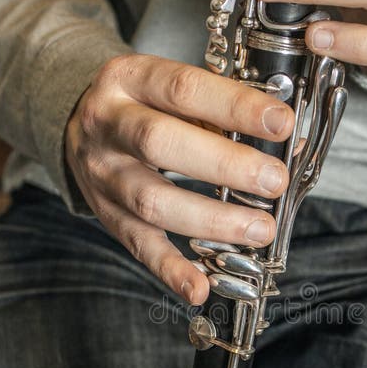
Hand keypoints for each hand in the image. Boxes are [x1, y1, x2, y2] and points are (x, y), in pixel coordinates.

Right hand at [64, 54, 292, 302]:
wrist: (81, 128)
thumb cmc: (145, 105)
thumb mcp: (172, 89)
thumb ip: (221, 108)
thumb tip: (285, 138)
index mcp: (130, 78)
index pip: (183, 88)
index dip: (235, 107)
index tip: (281, 124)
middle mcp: (108, 125)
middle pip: (160, 143)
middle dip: (224, 165)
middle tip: (273, 181)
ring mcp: (103, 174)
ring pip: (151, 201)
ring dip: (211, 220)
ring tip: (259, 229)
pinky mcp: (107, 216)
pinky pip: (139, 246)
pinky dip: (171, 271)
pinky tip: (200, 288)